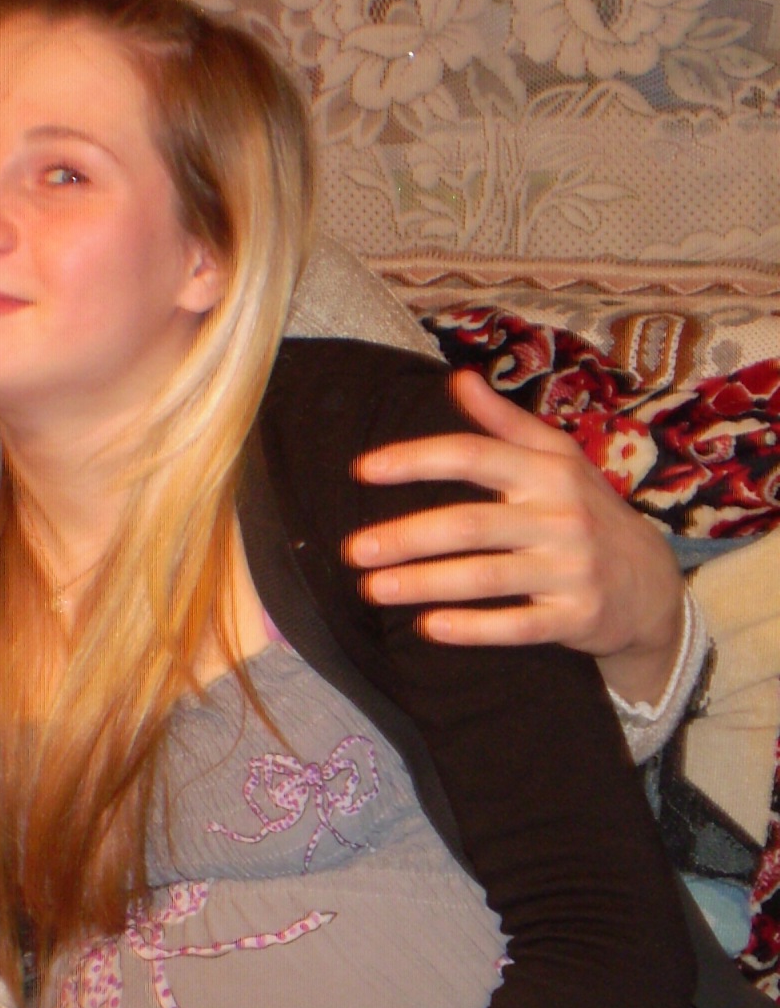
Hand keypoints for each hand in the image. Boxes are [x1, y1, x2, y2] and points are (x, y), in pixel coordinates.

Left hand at [344, 369, 683, 704]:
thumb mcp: (557, 459)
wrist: (652, 583)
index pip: (473, 456)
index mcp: (548, 471)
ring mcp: (571, 569)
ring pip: (486, 577)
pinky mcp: (577, 616)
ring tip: (373, 588)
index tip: (363, 470)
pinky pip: (518, 625)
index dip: (416, 460)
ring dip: (423, 583)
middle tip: (354, 549)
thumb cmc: (587, 511)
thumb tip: (459, 379)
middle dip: (406, 537)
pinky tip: (430, 627)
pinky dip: (473, 628)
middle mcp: (561, 517)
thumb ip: (504, 423)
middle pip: (470, 524)